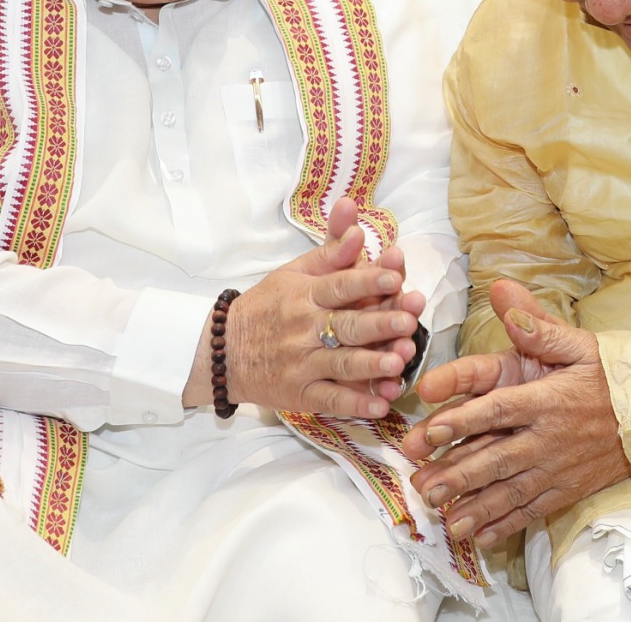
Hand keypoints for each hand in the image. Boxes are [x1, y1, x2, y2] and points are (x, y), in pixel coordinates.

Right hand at [182, 198, 422, 417]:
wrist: (222, 351)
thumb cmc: (266, 307)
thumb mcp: (294, 273)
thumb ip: (331, 251)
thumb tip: (357, 224)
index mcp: (305, 295)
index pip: (339, 286)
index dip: (367, 281)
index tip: (395, 276)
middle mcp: (305, 329)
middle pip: (346, 325)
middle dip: (378, 323)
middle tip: (408, 321)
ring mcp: (302, 364)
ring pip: (341, 364)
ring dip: (371, 365)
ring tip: (398, 363)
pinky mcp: (300, 394)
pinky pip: (330, 400)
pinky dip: (355, 405)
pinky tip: (380, 406)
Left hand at [405, 280, 630, 547]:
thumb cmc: (612, 375)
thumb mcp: (579, 343)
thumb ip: (537, 326)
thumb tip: (503, 292)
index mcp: (547, 400)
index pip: (498, 410)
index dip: (462, 421)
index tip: (429, 430)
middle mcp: (549, 438)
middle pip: (497, 459)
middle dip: (457, 474)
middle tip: (422, 486)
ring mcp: (558, 469)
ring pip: (510, 492)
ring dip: (475, 508)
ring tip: (444, 521)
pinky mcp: (568, 490)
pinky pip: (533, 510)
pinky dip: (505, 525)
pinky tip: (479, 536)